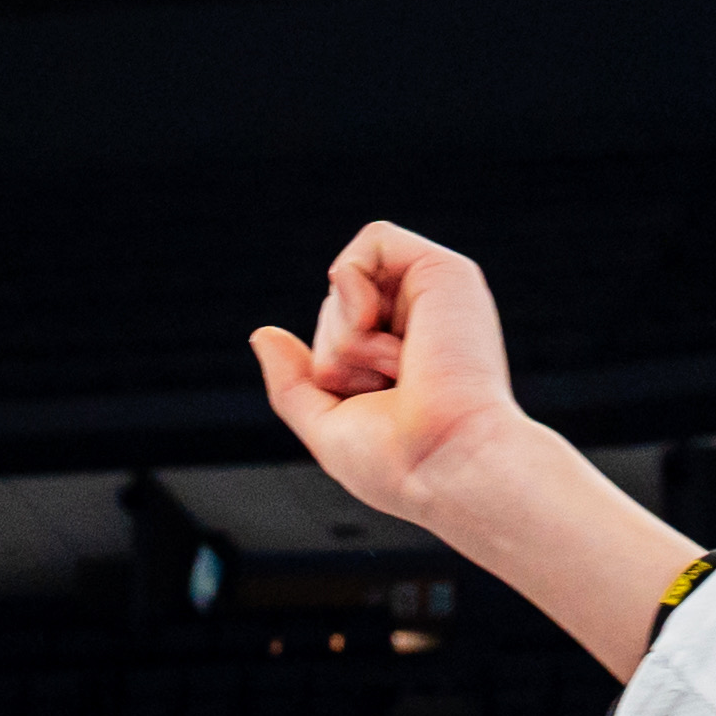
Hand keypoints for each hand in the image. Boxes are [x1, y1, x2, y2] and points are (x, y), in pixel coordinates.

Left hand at [246, 221, 701, 675]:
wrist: (456, 467)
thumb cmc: (404, 470)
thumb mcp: (327, 426)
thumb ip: (293, 382)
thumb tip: (259, 332)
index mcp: (407, 359)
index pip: (343, 331)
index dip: (333, 362)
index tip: (365, 403)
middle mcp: (425, 323)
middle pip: (339, 303)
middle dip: (337, 351)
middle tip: (380, 391)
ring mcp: (439, 296)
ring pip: (350, 274)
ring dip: (346, 333)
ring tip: (390, 373)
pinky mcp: (450, 273)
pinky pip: (367, 244)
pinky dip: (353, 292)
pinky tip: (383, 338)